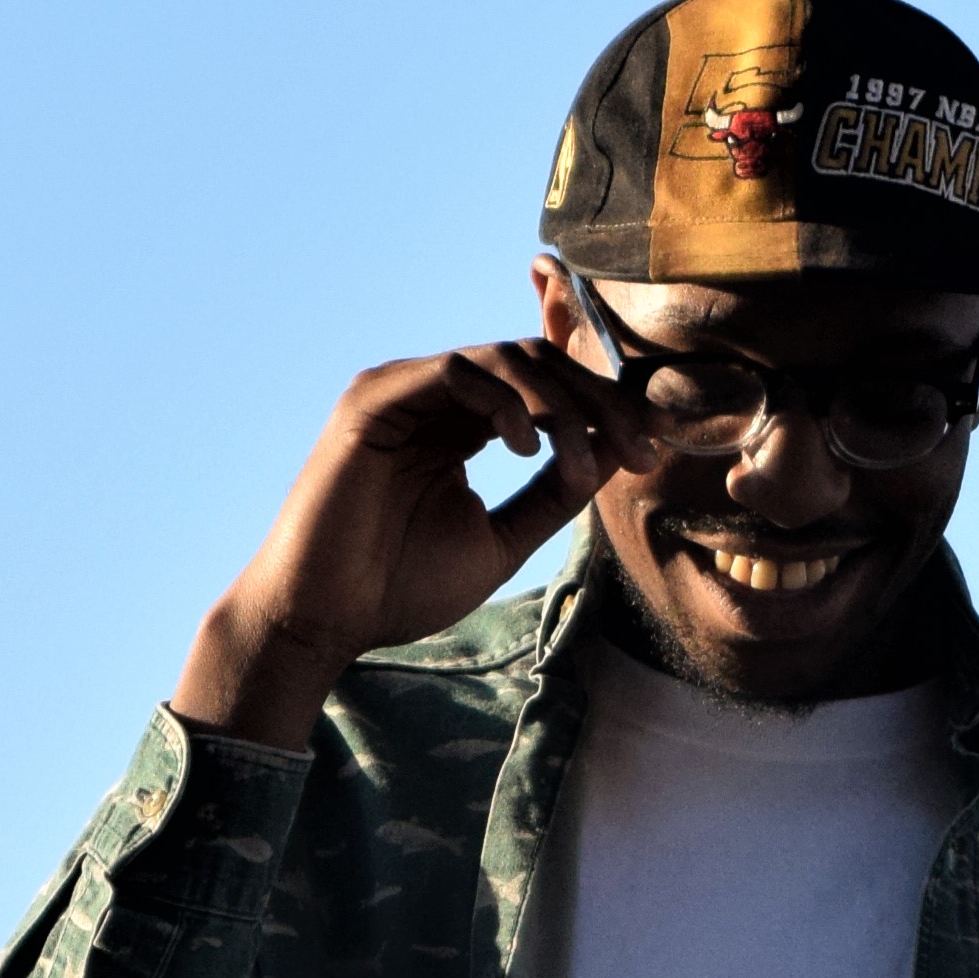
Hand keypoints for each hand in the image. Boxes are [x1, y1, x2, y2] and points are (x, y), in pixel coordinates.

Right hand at [174, 339, 635, 750]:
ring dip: (562, 403)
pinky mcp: (376, 398)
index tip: (652, 445)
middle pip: (536, 363)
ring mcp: (403, 391)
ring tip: (588, 460)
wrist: (325, 619)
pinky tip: (530, 449)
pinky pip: (457, 370)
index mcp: (458, 427)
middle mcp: (432, 399)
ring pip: (505, 359)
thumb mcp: (501, 539)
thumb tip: (607, 459)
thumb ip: (550, 497)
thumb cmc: (398, 587)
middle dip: (599, 400)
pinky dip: (506, 401)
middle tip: (640, 448)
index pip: (542, 388)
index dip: (603, 404)